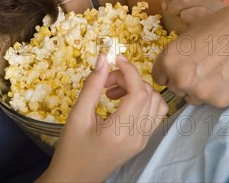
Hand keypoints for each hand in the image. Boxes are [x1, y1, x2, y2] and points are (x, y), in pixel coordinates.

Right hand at [39, 54, 167, 182]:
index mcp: (120, 132)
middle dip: (129, 79)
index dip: (130, 70)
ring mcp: (143, 140)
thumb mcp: (77, 115)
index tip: (116, 58)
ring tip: (113, 91)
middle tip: (106, 81)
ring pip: (156, 103)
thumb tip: (104, 58)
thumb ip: (92, 85)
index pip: (139, 92)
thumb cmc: (72, 148)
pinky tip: (122, 100)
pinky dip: (142, 100)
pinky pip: (154, 114)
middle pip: (149, 94)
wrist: (74, 179)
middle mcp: (137, 137)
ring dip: (138, 88)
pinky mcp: (142, 141)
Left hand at [152, 0, 228, 106]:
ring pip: (192, 97)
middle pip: (175, 88)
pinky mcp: (220, 101)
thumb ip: (178, 54)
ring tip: (215, 70)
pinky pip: (211, 100)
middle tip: (200, 67)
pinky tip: (226, 75)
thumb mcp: (189, 34)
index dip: (167, 72)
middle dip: (184, 80)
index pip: (158, 77)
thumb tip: (173, 65)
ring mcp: (200, 92)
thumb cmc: (221, 25)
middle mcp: (180, 79)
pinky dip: (216, 91)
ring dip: (199, 88)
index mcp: (169, 59)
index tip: (176, 69)